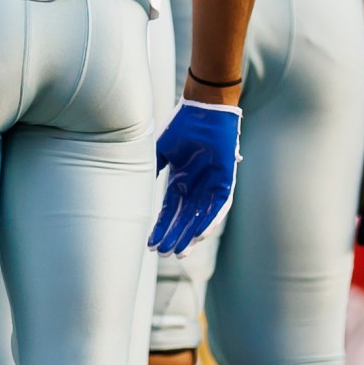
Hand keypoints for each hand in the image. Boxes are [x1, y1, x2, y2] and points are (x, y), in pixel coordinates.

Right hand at [149, 100, 241, 254]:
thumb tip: (138, 185)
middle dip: (174, 237)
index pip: (168, 211)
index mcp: (179, 180)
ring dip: (190, 234)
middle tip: (165, 255)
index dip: (160, 227)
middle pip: (183, 219)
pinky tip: (200, 233)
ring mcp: (211, 185)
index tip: (151, 244)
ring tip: (180, 252)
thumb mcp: (161, 150)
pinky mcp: (225, 181)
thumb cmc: (182, 126)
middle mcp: (195, 186)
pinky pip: (219, 206)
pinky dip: (210, 220)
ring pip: (200, 217)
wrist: (204, 109)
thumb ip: (153, 168)